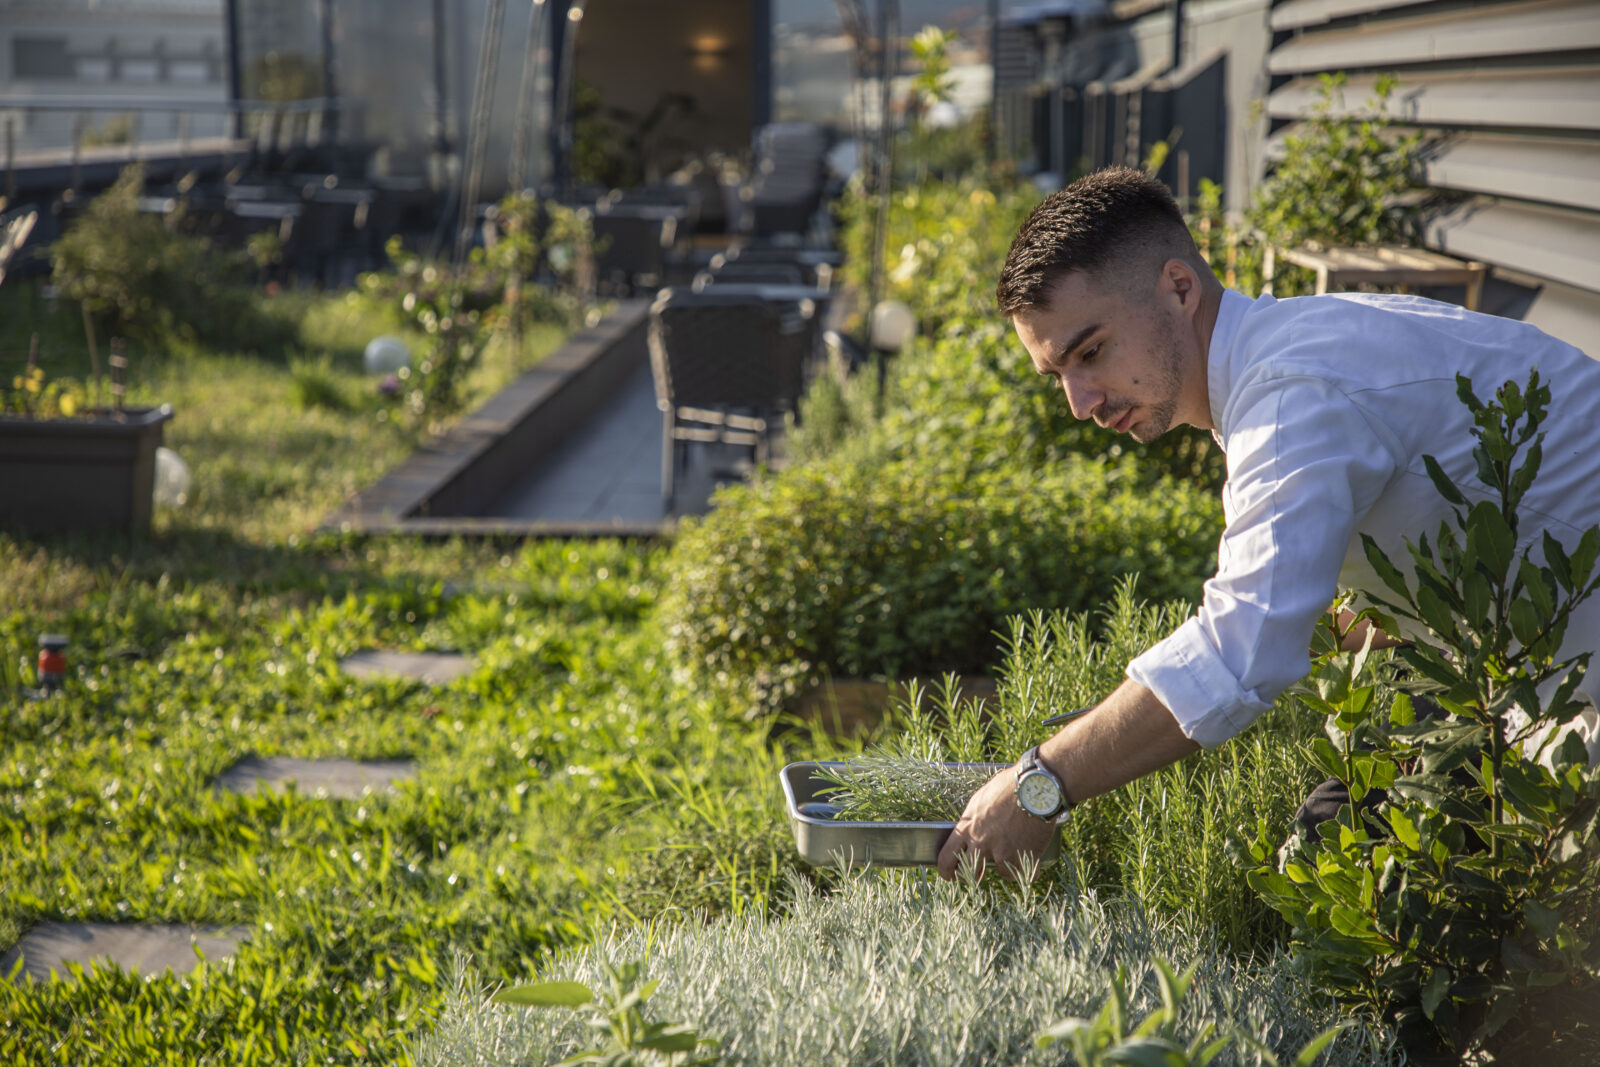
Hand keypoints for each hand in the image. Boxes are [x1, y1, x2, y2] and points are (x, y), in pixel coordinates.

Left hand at [936, 764, 1054, 881]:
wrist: (1034, 787)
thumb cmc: (1008, 787)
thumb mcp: (981, 800)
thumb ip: (975, 819)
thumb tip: (973, 829)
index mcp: (968, 827)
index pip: (946, 857)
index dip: (945, 870)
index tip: (949, 875)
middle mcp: (980, 842)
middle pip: (967, 873)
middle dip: (969, 878)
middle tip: (974, 878)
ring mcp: (1000, 852)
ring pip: (1001, 873)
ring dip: (1008, 868)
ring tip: (1016, 858)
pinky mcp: (1020, 857)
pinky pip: (1025, 872)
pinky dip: (1031, 867)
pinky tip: (1035, 858)